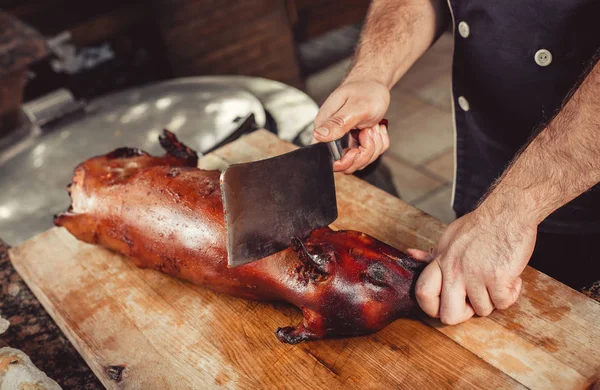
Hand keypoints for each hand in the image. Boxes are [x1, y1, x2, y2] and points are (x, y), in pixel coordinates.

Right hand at [313, 79, 390, 173]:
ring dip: (374, 145)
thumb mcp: (355, 107)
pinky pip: (370, 154)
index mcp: (325, 128)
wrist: (374, 84)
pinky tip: (376, 128)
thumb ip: (338, 122)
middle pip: (348, 164)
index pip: (329, 158)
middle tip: (368, 131)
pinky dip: (378, 143)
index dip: (346, 159)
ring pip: (361, 161)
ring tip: (373, 126)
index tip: (358, 147)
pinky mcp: (356, 142)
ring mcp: (344, 140)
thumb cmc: (365, 91)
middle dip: (365, 152)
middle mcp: (332, 136)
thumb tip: (318, 135)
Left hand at [408, 207, 536, 324]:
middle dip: (463, 314)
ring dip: (493, 299)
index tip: (445, 305)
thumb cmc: (481, 226)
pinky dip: (511, 294)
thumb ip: (433, 254)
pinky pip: (503, 303)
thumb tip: (410, 254)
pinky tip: (510, 277)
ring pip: (482, 310)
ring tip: (496, 278)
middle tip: (474, 301)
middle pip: (448, 315)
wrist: (507, 212)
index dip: (432, 308)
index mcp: (441, 260)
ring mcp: (475, 275)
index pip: (422, 293)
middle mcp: (454, 270)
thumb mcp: (450, 237)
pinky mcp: (497, 278)